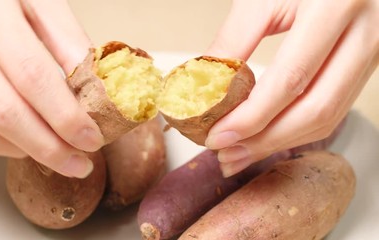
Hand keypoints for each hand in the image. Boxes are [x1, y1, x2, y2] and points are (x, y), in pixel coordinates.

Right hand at [0, 0, 103, 177]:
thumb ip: (66, 40)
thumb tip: (96, 92)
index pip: (31, 72)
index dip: (66, 114)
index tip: (93, 136)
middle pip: (5, 108)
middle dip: (51, 145)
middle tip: (82, 161)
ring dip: (30, 151)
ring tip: (62, 157)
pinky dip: (4, 145)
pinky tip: (30, 143)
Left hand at [205, 0, 378, 176]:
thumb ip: (235, 39)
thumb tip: (204, 85)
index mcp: (336, 7)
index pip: (292, 79)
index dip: (252, 116)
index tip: (218, 136)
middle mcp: (366, 33)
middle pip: (316, 109)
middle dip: (266, 140)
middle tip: (227, 154)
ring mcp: (373, 52)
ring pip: (329, 116)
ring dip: (280, 142)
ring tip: (240, 153)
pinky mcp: (367, 65)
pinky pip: (334, 108)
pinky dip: (297, 129)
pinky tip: (267, 137)